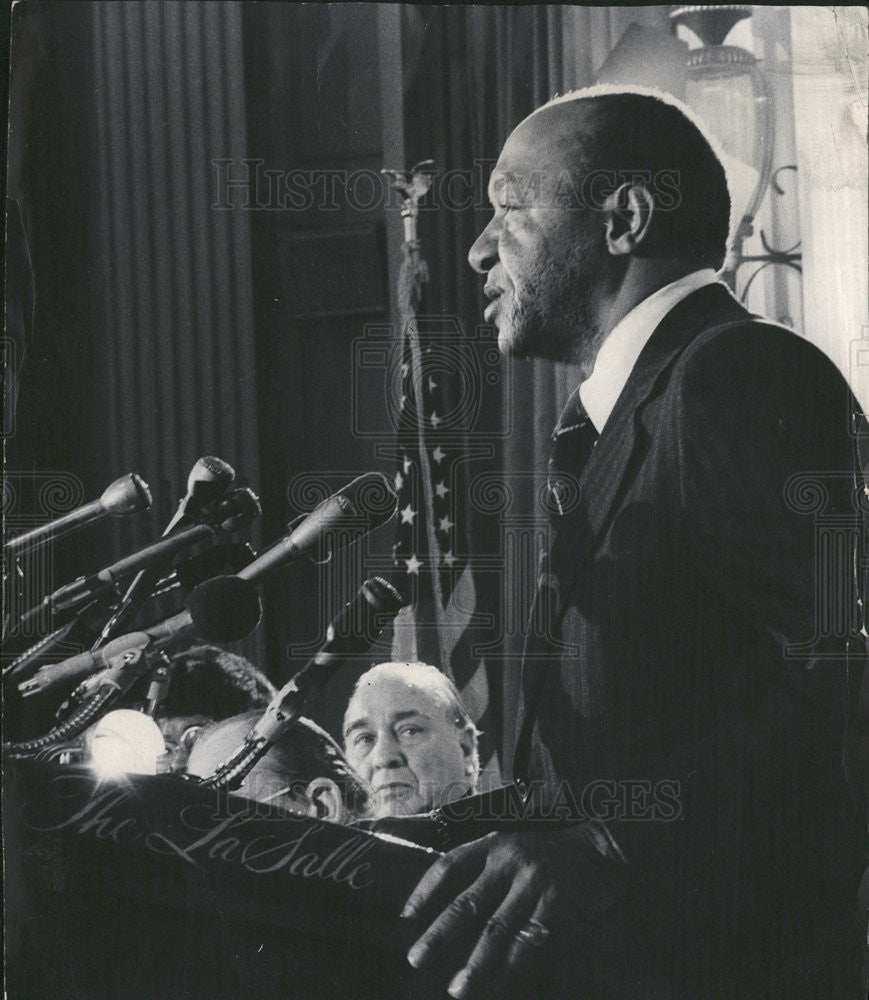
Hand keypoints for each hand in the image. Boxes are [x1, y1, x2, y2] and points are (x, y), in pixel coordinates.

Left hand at [400, 823, 625, 998]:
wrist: (598, 849)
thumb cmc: (546, 853)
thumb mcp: (511, 847)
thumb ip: (483, 870)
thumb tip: (446, 912)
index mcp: (493, 844)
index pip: (449, 865)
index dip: (425, 891)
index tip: (405, 918)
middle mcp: (509, 859)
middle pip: (467, 901)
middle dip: (439, 935)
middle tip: (417, 958)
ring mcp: (534, 881)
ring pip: (497, 929)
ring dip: (475, 962)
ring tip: (458, 987)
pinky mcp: (558, 902)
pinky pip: (530, 940)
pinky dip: (513, 965)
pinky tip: (499, 980)